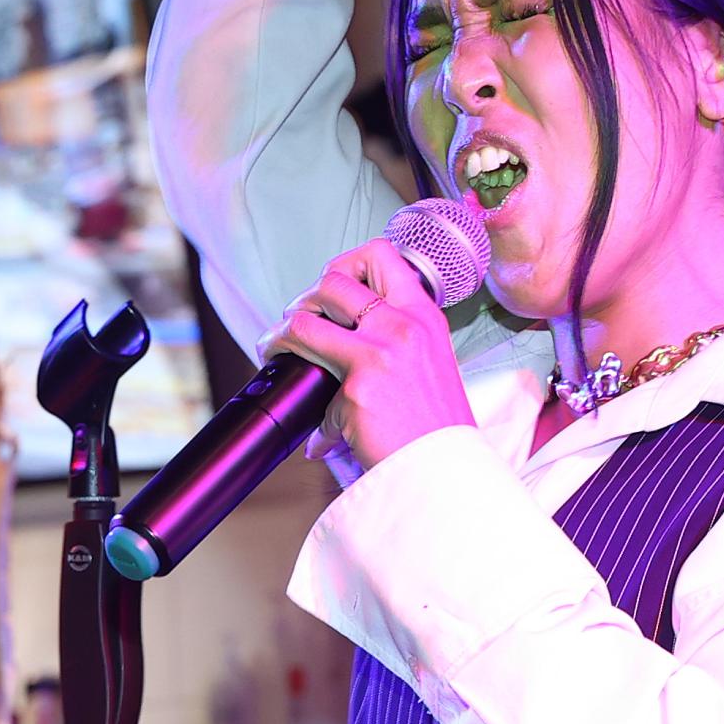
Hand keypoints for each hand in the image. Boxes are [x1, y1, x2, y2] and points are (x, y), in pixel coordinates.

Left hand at [260, 239, 476, 473]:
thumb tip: (346, 335)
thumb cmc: (438, 426)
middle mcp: (402, 325)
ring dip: (281, 337)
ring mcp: (379, 353)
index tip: (331, 287)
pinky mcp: (357, 387)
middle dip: (304, 301)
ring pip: (303, 321)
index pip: (381, 254)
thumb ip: (398, 339)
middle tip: (298, 324)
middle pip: (331, 280)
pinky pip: (312, 388)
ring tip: (278, 353)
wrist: (445, 468)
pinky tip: (318, 433)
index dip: (345, 263)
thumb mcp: (432, 362)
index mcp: (423, 315)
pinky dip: (311, 413)